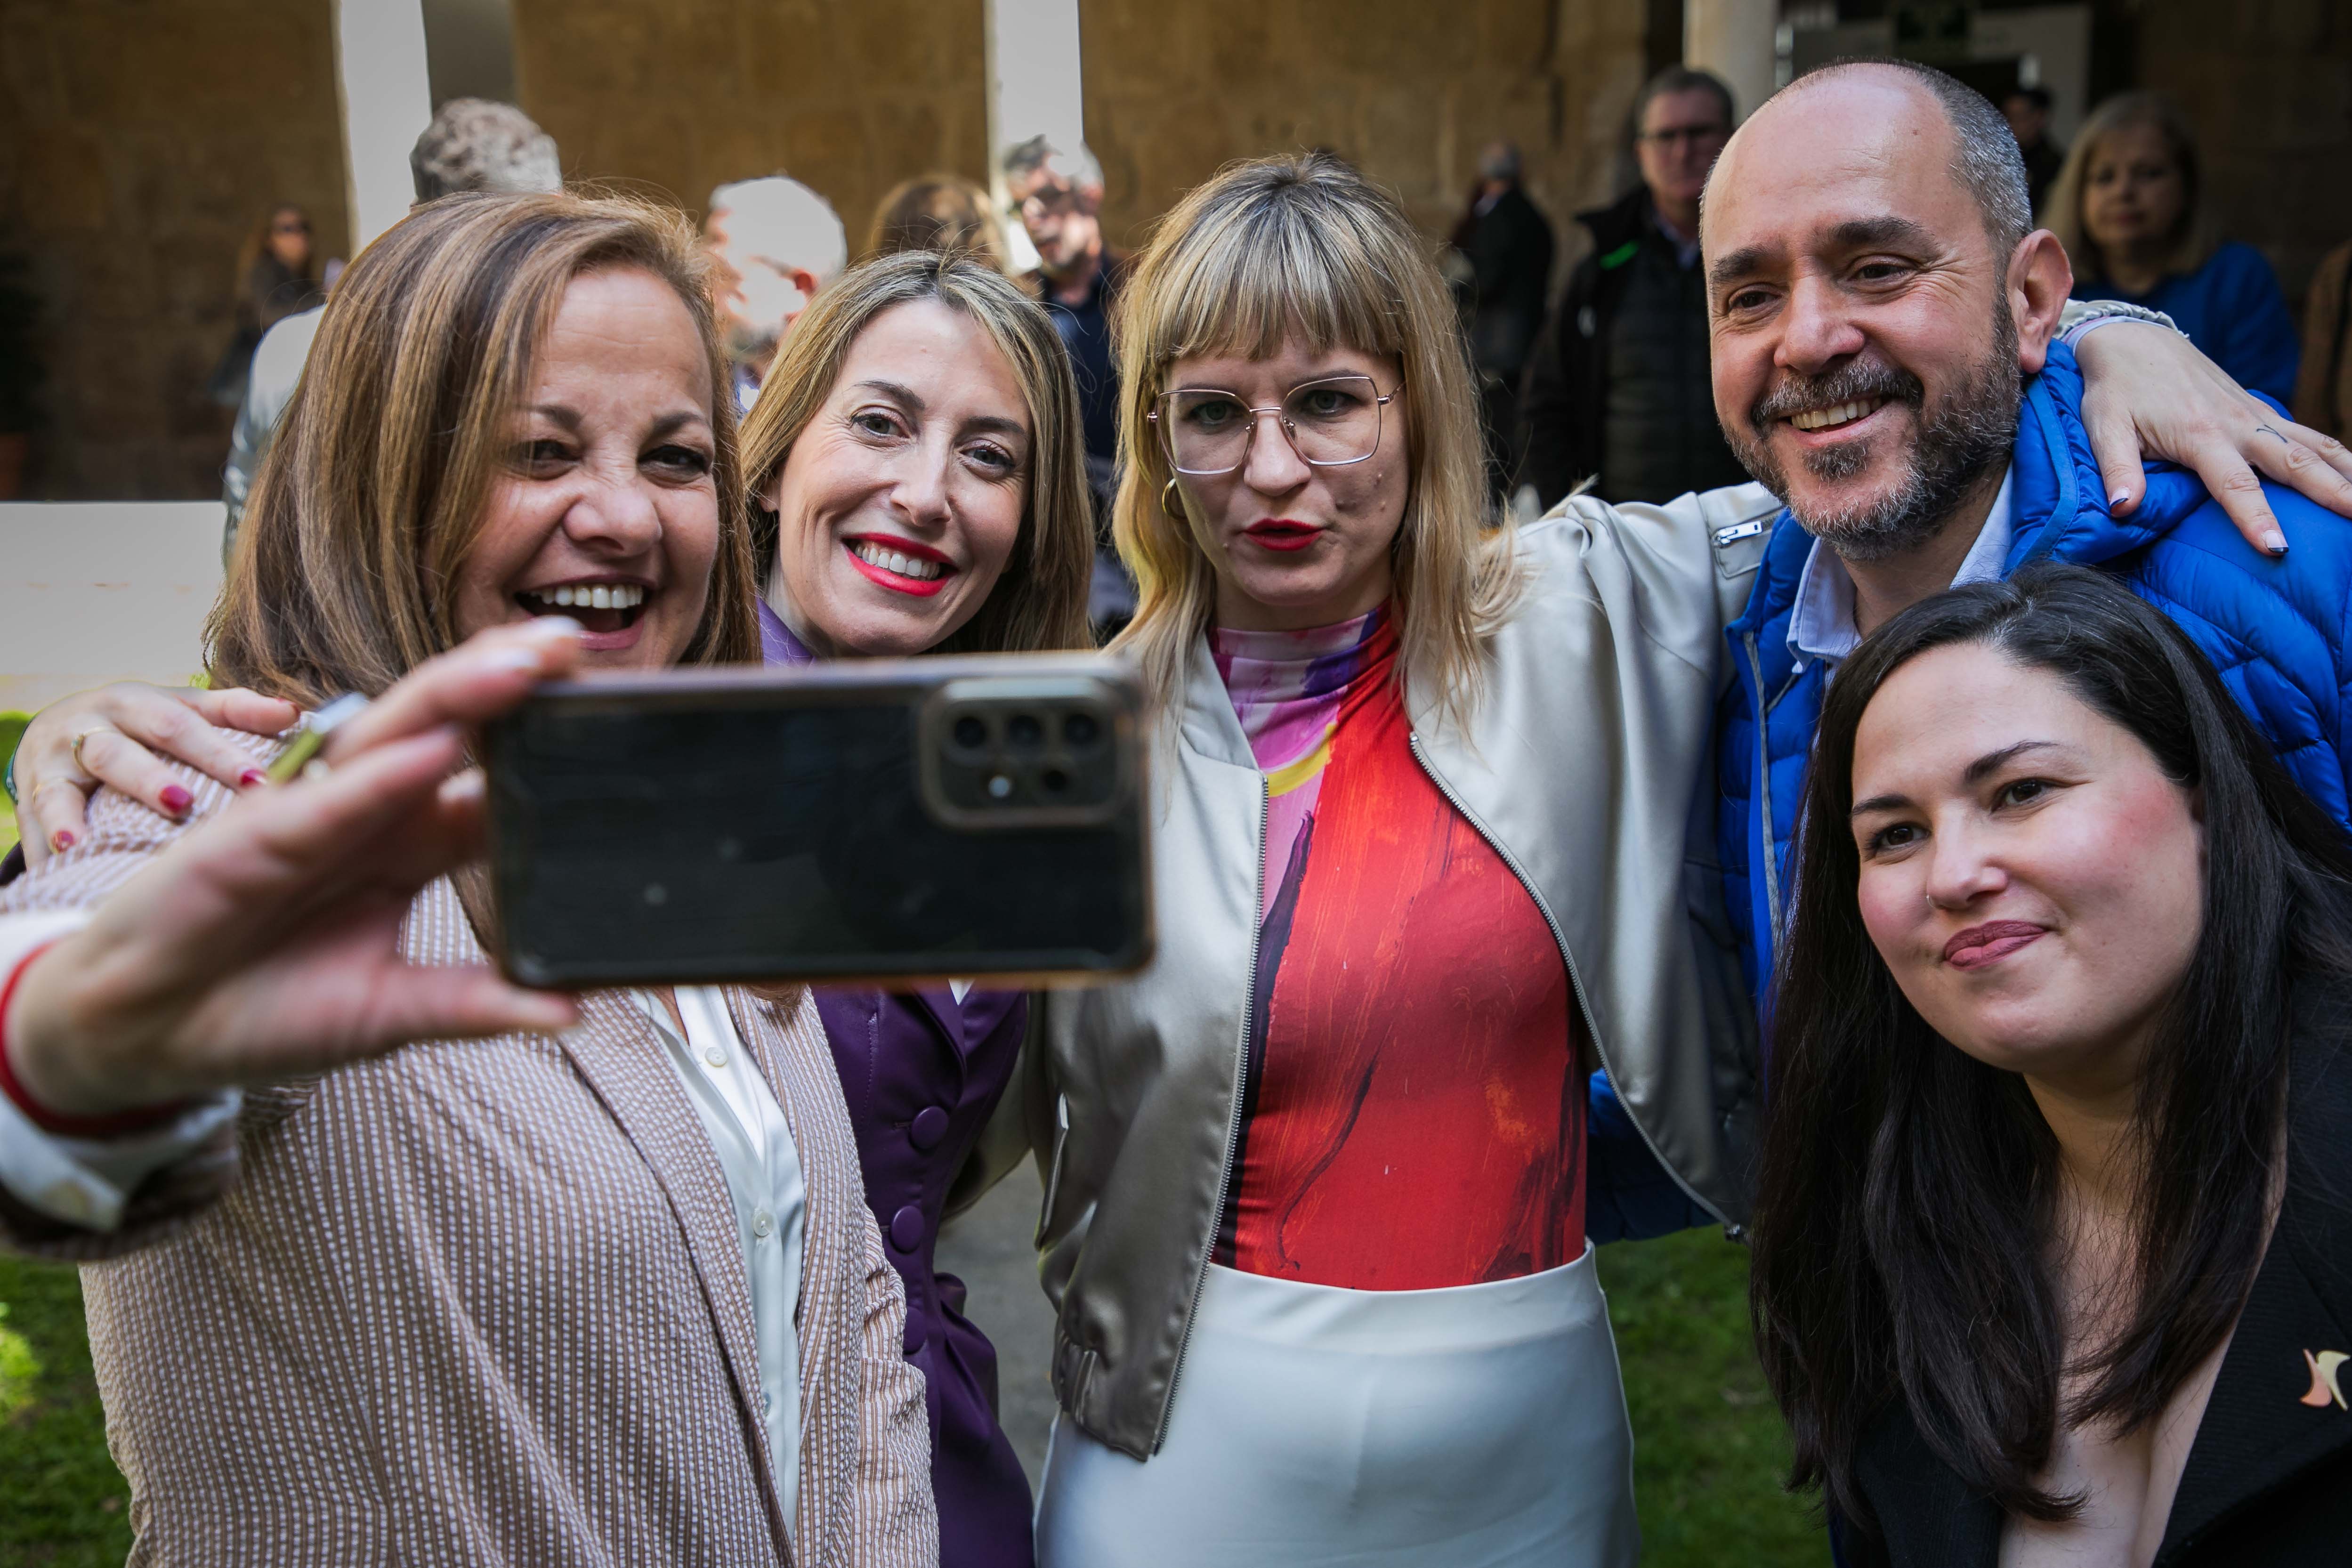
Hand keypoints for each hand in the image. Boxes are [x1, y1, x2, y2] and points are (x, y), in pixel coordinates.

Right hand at [2, 621, 585, 1117]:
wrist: (150, 1033)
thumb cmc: (264, 1009)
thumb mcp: (391, 1013)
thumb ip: (476, 1004)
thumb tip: (571, 1009)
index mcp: (410, 845)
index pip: (493, 782)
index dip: (547, 746)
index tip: (613, 717)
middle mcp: (370, 814)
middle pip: (453, 732)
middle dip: (513, 686)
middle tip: (578, 647)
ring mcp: (315, 815)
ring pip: (397, 737)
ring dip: (462, 696)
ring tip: (526, 662)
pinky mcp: (258, 837)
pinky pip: (333, 800)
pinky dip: (383, 774)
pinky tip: (435, 746)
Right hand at [12, 684, 299, 866]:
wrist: (62, 727)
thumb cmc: (144, 725)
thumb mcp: (186, 710)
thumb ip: (239, 711)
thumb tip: (295, 713)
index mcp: (138, 703)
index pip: (182, 726)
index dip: (220, 754)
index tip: (260, 783)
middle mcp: (91, 727)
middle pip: (118, 752)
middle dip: (148, 779)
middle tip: (181, 805)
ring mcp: (54, 761)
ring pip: (61, 787)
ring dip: (72, 817)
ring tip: (82, 844)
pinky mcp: (29, 792)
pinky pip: (33, 821)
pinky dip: (43, 846)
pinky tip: (58, 868)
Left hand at [2076, 321, 2351, 553]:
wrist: (2132, 339)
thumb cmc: (2116, 387)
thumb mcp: (2104, 426)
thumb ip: (2117, 469)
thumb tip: (2122, 509)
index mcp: (2200, 434)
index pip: (2234, 484)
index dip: (2256, 517)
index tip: (2278, 549)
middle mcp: (2237, 423)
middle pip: (2294, 463)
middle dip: (2331, 493)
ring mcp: (2253, 414)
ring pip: (2311, 445)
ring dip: (2345, 473)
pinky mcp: (2258, 409)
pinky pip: (2306, 433)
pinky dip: (2335, 453)